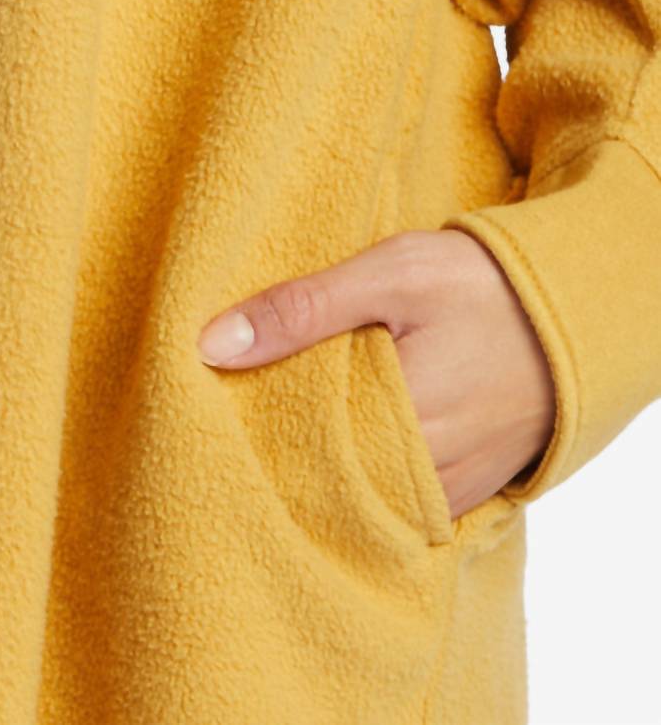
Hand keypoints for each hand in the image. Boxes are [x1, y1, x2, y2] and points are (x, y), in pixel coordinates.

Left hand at [195, 229, 557, 520]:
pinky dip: (364, 482)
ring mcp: (449, 488)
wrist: (574, 307)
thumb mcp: (389, 275)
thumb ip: (302, 308)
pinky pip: (399, 504)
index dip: (245, 434)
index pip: (292, 450)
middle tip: (227, 424)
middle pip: (322, 482)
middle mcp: (425, 470)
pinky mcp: (467, 490)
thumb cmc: (480, 284)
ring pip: (360, 499)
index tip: (205, 412)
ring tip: (272, 434)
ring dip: (318, 472)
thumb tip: (212, 344)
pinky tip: (332, 450)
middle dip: (275, 457)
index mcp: (398, 416)